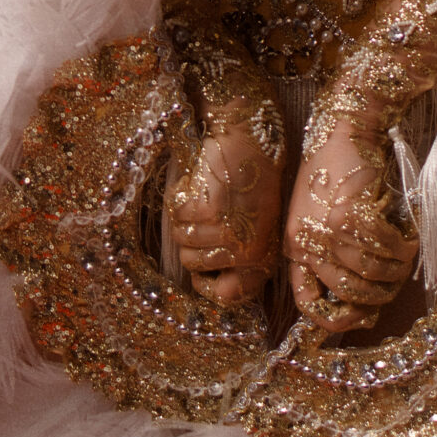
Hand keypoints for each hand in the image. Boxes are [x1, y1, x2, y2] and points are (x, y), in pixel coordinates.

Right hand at [166, 118, 282, 303]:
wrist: (253, 142)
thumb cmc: (255, 184)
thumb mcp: (260, 228)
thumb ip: (242, 261)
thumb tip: (218, 291)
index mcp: (260, 258)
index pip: (224, 295)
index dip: (207, 284)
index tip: (201, 273)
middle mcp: (243, 251)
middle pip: (192, 264)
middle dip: (193, 241)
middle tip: (206, 217)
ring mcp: (225, 231)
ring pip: (181, 239)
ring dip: (185, 219)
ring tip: (204, 198)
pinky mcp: (207, 210)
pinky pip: (176, 215)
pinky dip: (180, 198)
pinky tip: (196, 185)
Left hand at [283, 119, 418, 336]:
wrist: (343, 130)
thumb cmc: (338, 172)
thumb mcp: (323, 218)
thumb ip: (336, 257)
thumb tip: (367, 308)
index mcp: (296, 247)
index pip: (309, 303)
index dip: (339, 319)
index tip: (364, 315)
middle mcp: (306, 243)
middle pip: (350, 293)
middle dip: (380, 292)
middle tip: (396, 277)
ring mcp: (325, 231)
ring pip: (371, 272)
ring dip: (396, 268)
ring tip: (406, 254)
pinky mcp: (349, 214)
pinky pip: (385, 247)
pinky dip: (403, 245)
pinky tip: (408, 236)